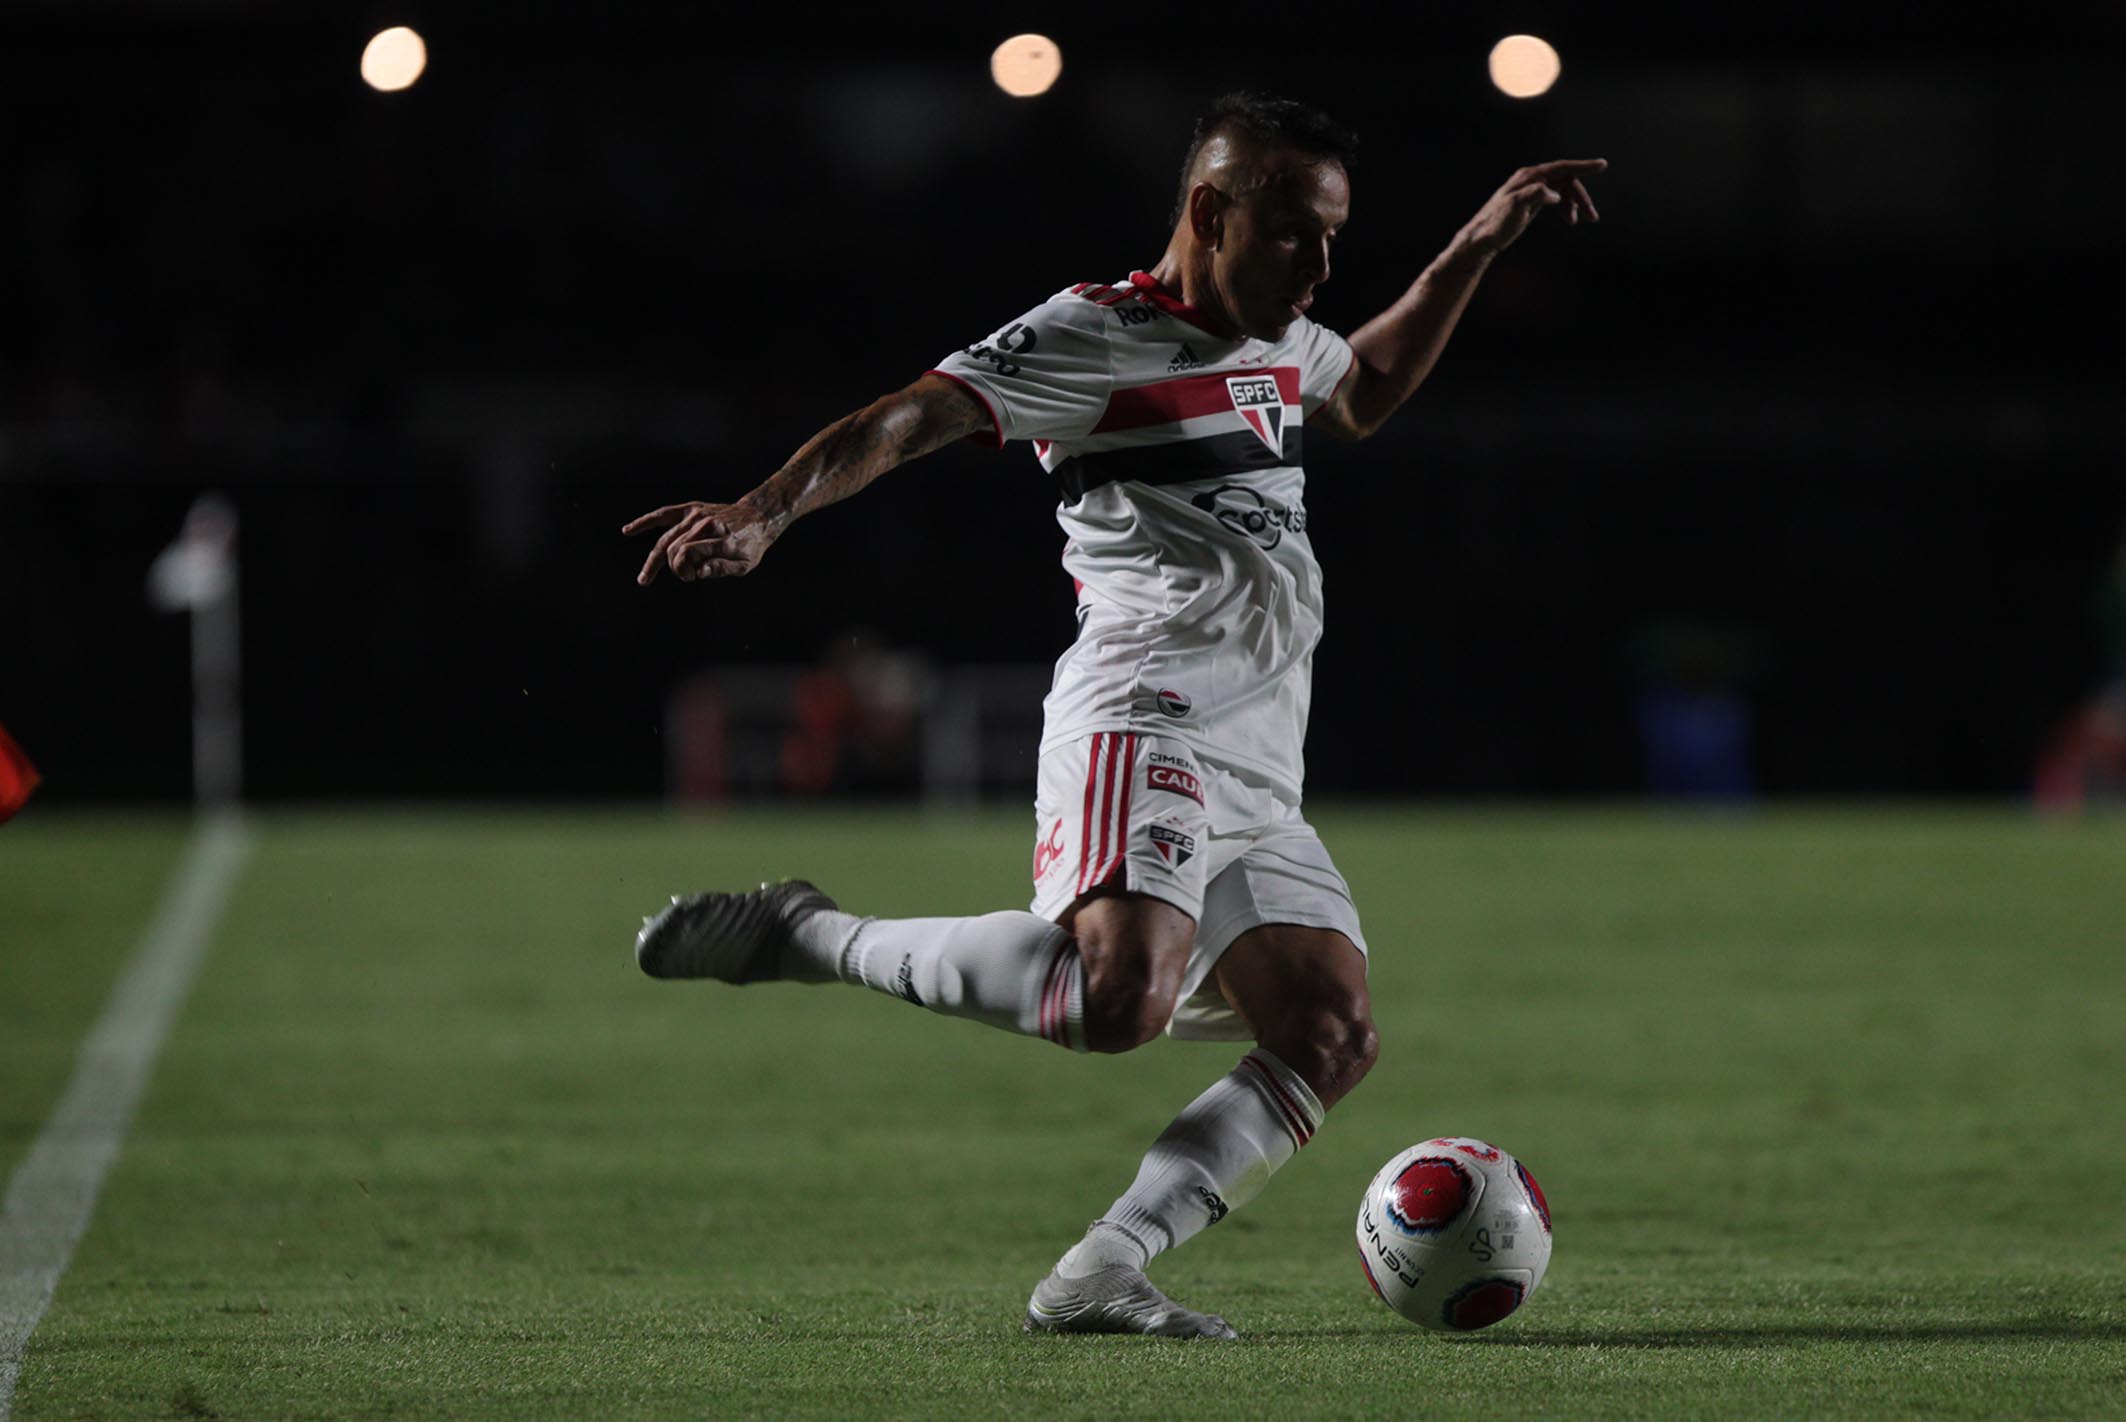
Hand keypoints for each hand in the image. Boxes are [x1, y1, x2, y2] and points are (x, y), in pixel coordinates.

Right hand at [622, 499, 780, 584]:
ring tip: (646, 578)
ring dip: (657, 560)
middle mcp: (707, 524)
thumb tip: (697, 573)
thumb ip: (721, 569)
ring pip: (667, 538)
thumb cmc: (752, 546)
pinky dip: (645, 522)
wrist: (758, 517)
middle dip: (675, 567)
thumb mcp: (745, 565)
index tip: (690, 577)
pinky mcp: (691, 509)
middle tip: (685, 577)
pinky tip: (627, 531)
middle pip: (674, 548)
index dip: (683, 570)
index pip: (688, 554)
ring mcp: (697, 515)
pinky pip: (663, 515)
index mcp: (720, 539)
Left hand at [1455, 158, 1605, 258]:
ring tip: (1579, 221)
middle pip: (1565, 180)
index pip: (1561, 168)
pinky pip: (1556, 198)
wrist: (1480, 239)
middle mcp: (1531, 179)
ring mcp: (1531, 189)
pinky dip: (1565, 207)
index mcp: (1529, 177)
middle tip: (1592, 216)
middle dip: (1581, 196)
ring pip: (1562, 190)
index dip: (1583, 166)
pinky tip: (1569, 219)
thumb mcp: (1515, 208)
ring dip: (1574, 203)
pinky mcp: (1531, 201)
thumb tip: (1555, 194)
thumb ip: (1535, 195)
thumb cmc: (1496, 224)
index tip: (1602, 165)